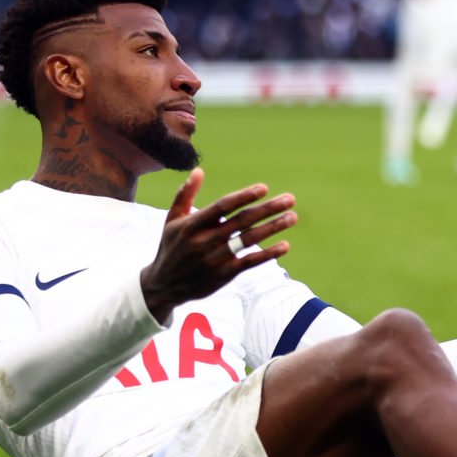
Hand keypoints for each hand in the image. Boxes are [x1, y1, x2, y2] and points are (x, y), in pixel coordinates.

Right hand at [140, 169, 296, 322]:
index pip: (222, 207)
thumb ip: (185, 195)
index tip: (264, 188)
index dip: (244, 197)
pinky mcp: (223, 274)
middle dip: (268, 209)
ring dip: (273, 228)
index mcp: (193, 224)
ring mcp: (215, 258)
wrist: (163, 286)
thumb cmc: (171, 247)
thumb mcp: (172, 220)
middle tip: (290, 199)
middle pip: (242, 221)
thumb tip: (198, 171)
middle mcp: (204, 240)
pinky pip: (250, 262)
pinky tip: (284, 245)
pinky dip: (268, 254)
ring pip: (249, 240)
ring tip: (292, 217)